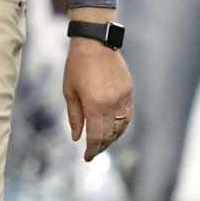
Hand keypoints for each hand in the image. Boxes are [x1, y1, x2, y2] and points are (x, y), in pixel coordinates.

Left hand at [63, 39, 132, 160]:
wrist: (95, 43)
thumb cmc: (77, 66)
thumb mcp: (69, 91)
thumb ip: (75, 116)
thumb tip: (77, 137)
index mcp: (94, 105)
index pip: (96, 136)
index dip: (92, 150)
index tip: (87, 157)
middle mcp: (112, 104)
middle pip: (109, 134)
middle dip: (101, 146)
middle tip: (93, 152)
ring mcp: (123, 97)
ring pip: (121, 127)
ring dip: (112, 138)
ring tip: (103, 142)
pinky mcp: (129, 91)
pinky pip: (128, 115)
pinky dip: (122, 125)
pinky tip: (115, 129)